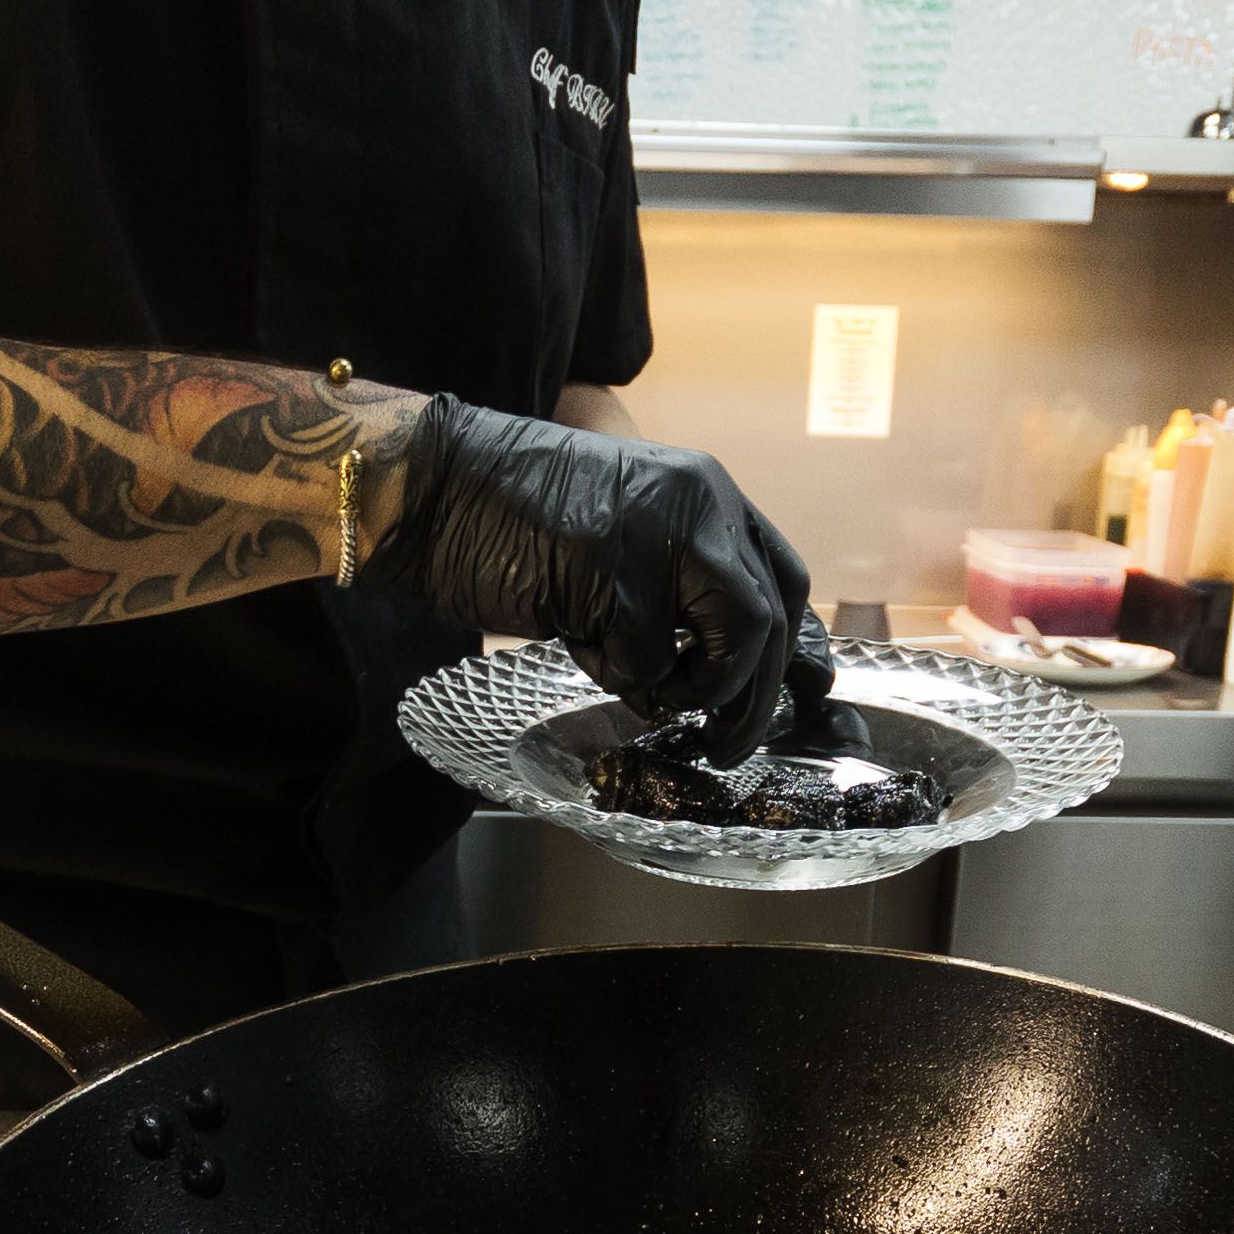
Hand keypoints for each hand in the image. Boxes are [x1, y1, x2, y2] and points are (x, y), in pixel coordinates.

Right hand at [367, 395, 822, 767]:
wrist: (434, 488)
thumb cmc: (515, 520)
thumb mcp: (625, 537)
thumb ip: (682, 583)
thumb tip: (734, 664)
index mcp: (705, 492)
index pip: (783, 579)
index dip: (795, 651)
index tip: (799, 701)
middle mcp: (699, 502)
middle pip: (768, 622)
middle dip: (750, 700)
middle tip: (723, 745)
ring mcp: (661, 533)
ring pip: (727, 646)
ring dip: (687, 691)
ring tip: (630, 678)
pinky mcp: (614, 570)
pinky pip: (645, 662)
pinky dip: (613, 674)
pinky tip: (573, 636)